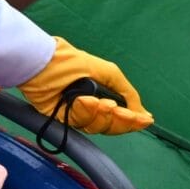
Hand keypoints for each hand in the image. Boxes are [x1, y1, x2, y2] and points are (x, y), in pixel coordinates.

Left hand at [18, 38, 151, 134]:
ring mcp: (75, 114)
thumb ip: (129, 95)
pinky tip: (84, 101)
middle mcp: (89, 108)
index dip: (132, 121)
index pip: (121, 117)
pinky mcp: (60, 119)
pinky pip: (79, 124)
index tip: (143, 120)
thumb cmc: (74, 62)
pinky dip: (84, 113)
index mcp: (102, 97)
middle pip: (111, 126)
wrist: (44, 61)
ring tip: (98, 102)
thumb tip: (145, 116)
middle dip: (119, 119)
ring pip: (97, 127)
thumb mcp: (110, 74)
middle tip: (117, 109)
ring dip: (101, 115)